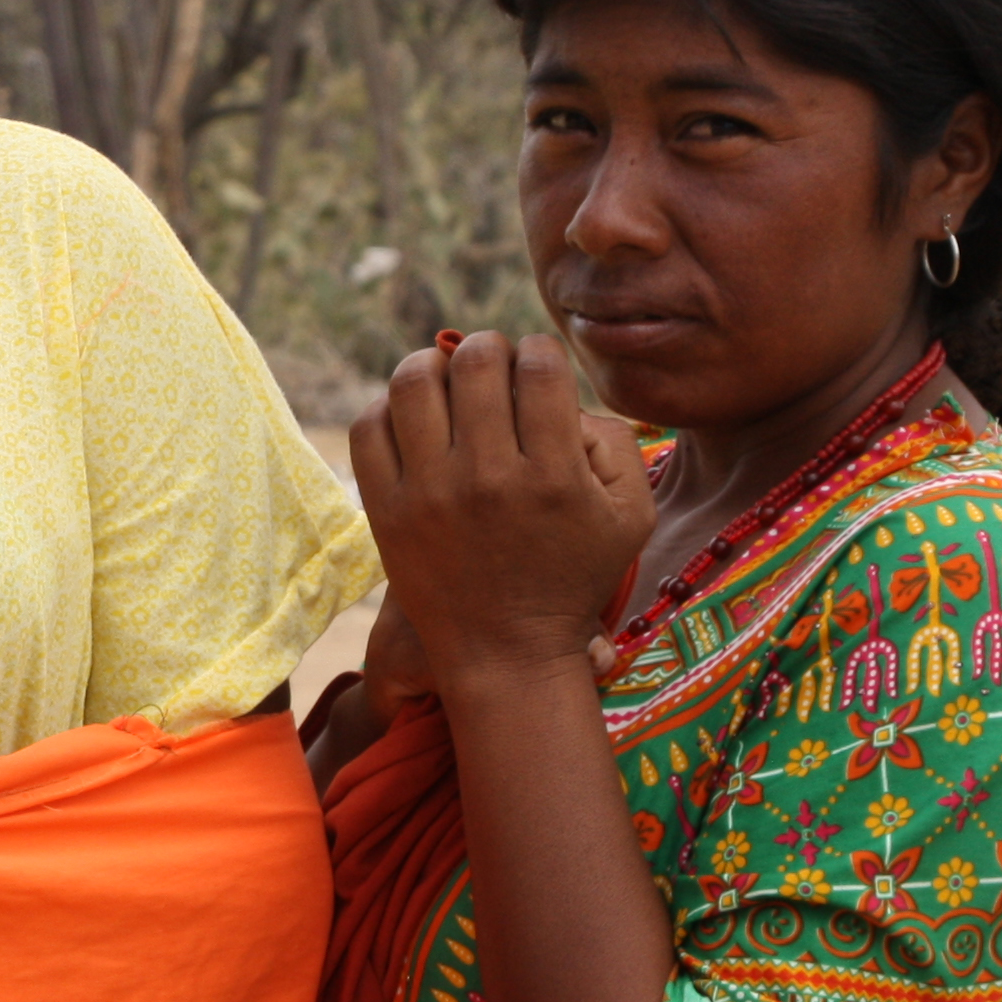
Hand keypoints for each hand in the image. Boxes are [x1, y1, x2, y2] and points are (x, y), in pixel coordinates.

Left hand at [347, 335, 649, 700]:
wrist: (505, 653)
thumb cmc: (573, 577)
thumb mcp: (631, 515)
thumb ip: (617, 442)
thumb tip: (564, 394)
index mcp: (553, 474)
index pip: (539, 366)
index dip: (540, 351)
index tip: (538, 367)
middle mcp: (488, 479)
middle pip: (476, 363)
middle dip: (489, 349)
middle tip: (493, 367)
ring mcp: (429, 494)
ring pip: (414, 382)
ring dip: (432, 363)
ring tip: (447, 377)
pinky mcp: (386, 511)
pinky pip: (369, 428)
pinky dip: (388, 406)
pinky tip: (412, 417)